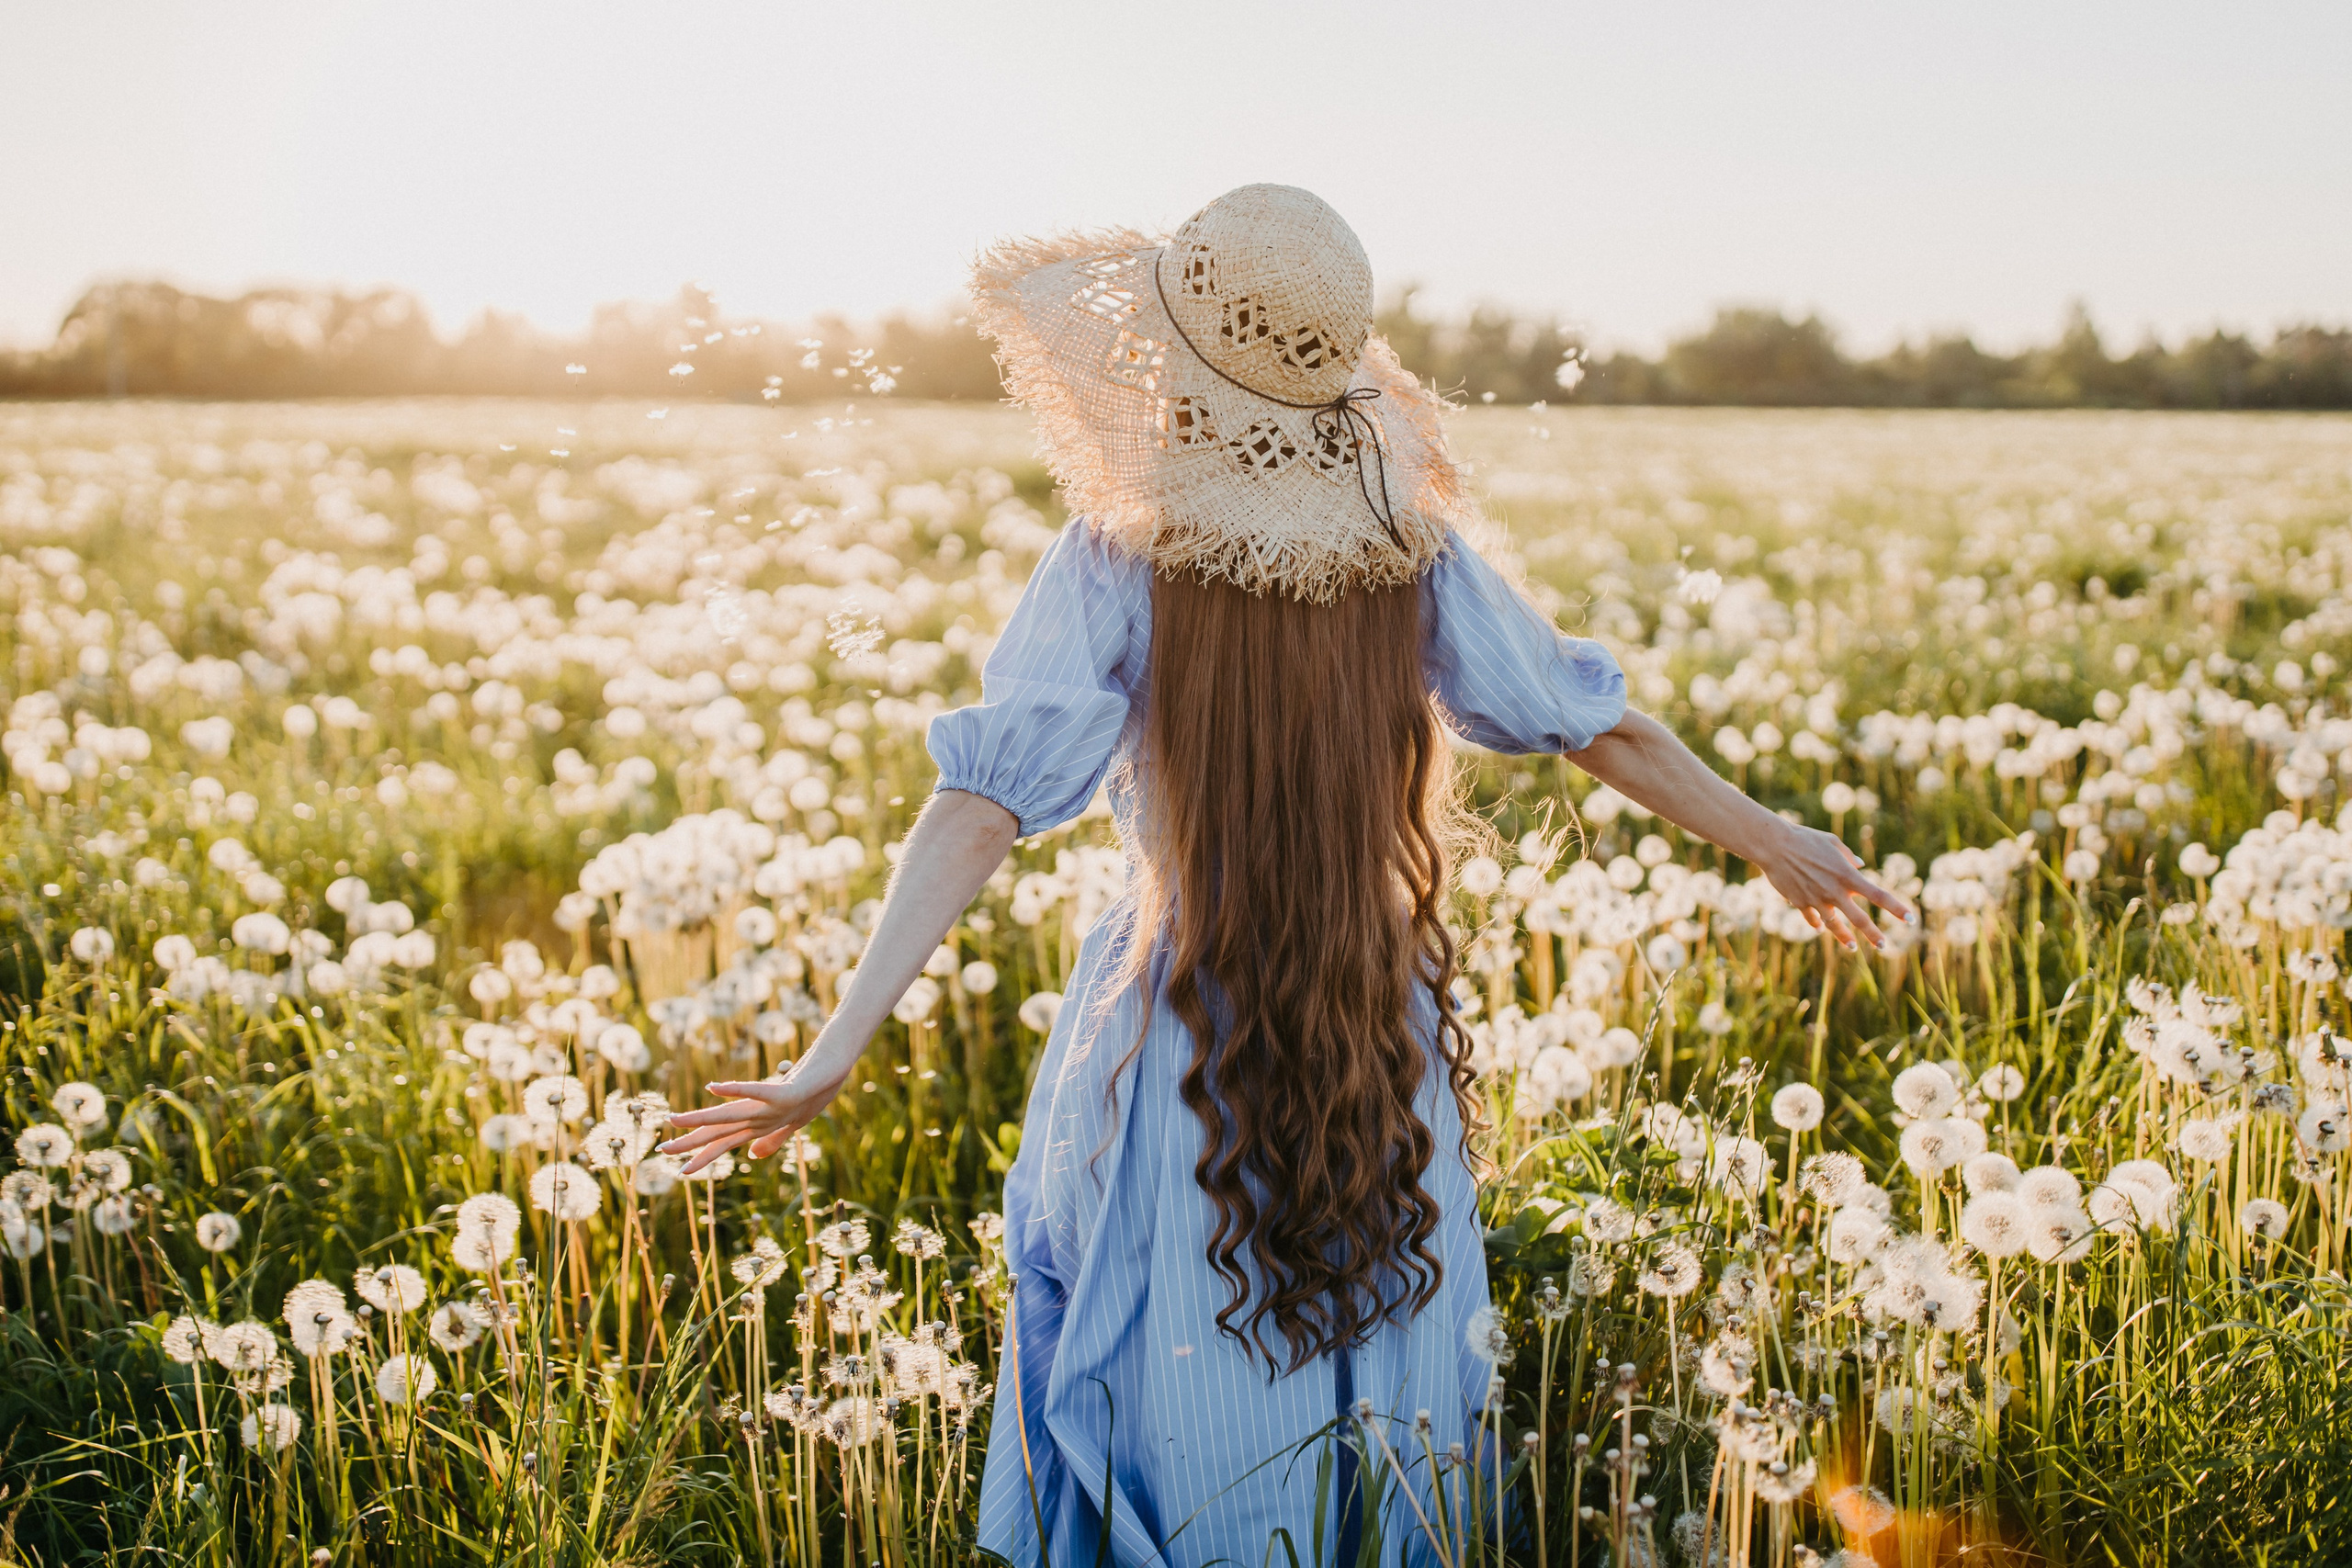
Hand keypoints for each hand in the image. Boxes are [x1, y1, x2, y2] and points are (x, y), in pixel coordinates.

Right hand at [658, 1046, 857, 1174]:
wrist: (837, 1070)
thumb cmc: (815, 1093)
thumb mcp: (793, 1120)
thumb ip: (772, 1138)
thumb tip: (751, 1156)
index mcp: (761, 1126)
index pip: (725, 1144)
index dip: (704, 1158)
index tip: (680, 1172)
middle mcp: (763, 1120)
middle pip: (721, 1132)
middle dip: (692, 1142)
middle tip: (662, 1151)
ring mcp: (773, 1108)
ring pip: (731, 1115)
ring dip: (703, 1119)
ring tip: (676, 1119)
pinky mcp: (786, 1092)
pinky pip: (757, 1090)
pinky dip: (736, 1089)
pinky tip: (713, 1087)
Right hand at [1753, 823, 1913, 951]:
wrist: (1774, 846)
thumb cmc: (1805, 839)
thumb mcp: (1831, 842)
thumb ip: (1848, 857)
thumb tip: (1859, 866)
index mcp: (1848, 876)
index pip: (1879, 895)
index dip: (1897, 909)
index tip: (1910, 920)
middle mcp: (1835, 892)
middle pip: (1860, 919)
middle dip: (1874, 935)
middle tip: (1884, 946)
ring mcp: (1817, 900)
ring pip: (1834, 925)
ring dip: (1844, 937)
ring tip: (1852, 947)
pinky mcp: (1800, 903)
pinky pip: (1812, 918)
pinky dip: (1818, 924)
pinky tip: (1821, 928)